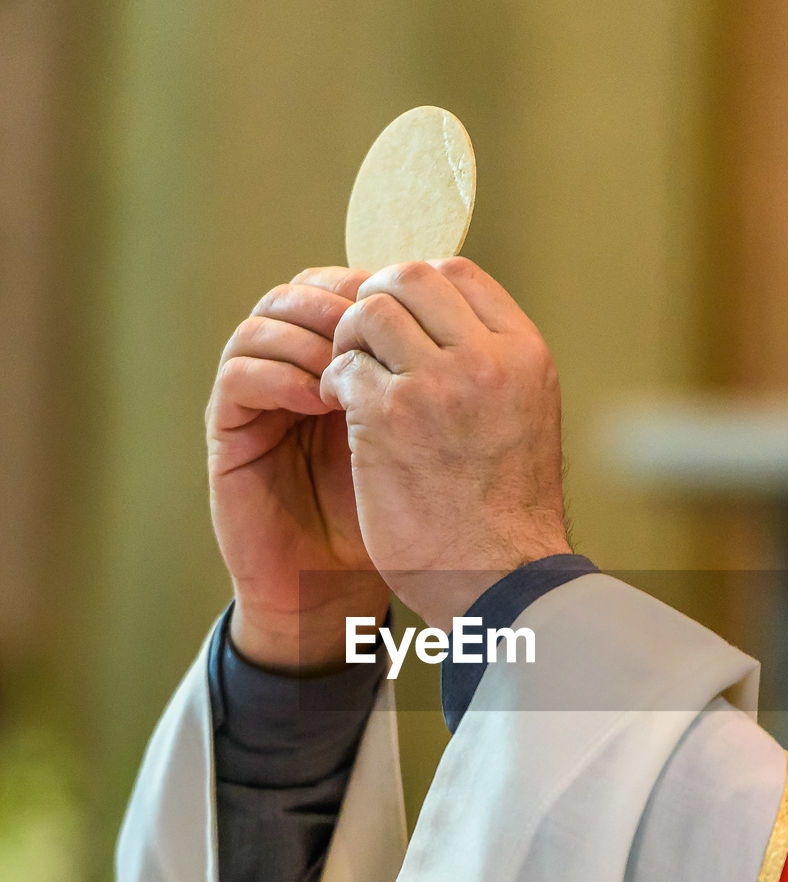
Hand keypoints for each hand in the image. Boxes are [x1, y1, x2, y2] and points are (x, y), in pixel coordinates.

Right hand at [206, 267, 388, 669]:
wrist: (339, 589)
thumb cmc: (388, 519)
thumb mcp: (417, 439)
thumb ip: (423, 382)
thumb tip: (455, 316)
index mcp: (336, 364)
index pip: (337, 289)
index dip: (366, 284)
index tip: (405, 304)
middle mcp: (291, 372)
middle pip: (295, 292)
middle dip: (335, 299)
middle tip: (369, 323)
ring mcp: (257, 400)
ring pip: (261, 323)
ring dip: (305, 333)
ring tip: (346, 361)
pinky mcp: (230, 433)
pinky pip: (238, 376)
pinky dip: (276, 374)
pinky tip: (317, 396)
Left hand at [319, 258, 569, 629]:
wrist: (500, 578)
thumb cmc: (506, 510)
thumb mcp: (525, 416)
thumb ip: (491, 366)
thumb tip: (442, 323)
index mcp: (524, 353)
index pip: (457, 273)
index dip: (413, 286)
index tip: (397, 321)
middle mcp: (486, 359)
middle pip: (408, 277)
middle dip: (372, 302)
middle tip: (361, 343)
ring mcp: (437, 386)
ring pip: (368, 314)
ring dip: (348, 341)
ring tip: (349, 380)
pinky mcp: (390, 420)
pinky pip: (343, 368)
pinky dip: (331, 383)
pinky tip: (339, 411)